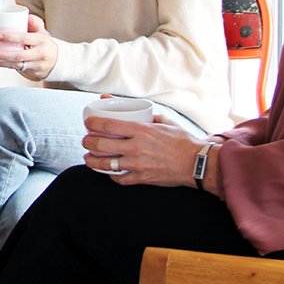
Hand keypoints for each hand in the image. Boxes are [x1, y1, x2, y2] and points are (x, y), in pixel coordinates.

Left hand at [0, 14, 57, 79]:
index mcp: (41, 40)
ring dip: (0, 62)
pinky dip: (2, 66)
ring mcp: (35, 65)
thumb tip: (26, 16)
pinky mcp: (31, 73)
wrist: (57, 61)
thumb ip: (34, 23)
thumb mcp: (42, 32)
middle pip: (19, 55)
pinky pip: (15, 69)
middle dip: (3, 54)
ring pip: (16, 65)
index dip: (11, 37)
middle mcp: (39, 53)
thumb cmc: (44, 44)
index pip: (25, 38)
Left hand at [80, 114, 206, 186]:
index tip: (88, 123)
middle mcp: (137, 147)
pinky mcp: (142, 178)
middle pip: (101, 145)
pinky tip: (108, 171)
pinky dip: (111, 175)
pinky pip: (119, 179)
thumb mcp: (164, 120)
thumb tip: (125, 104)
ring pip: (106, 164)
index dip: (93, 123)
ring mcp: (138, 165)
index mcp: (142, 130)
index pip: (108, 125)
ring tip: (88, 158)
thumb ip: (144, 113)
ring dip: (92, 161)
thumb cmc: (182, 140)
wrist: (197, 163)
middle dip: (88, 143)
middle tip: (86, 141)